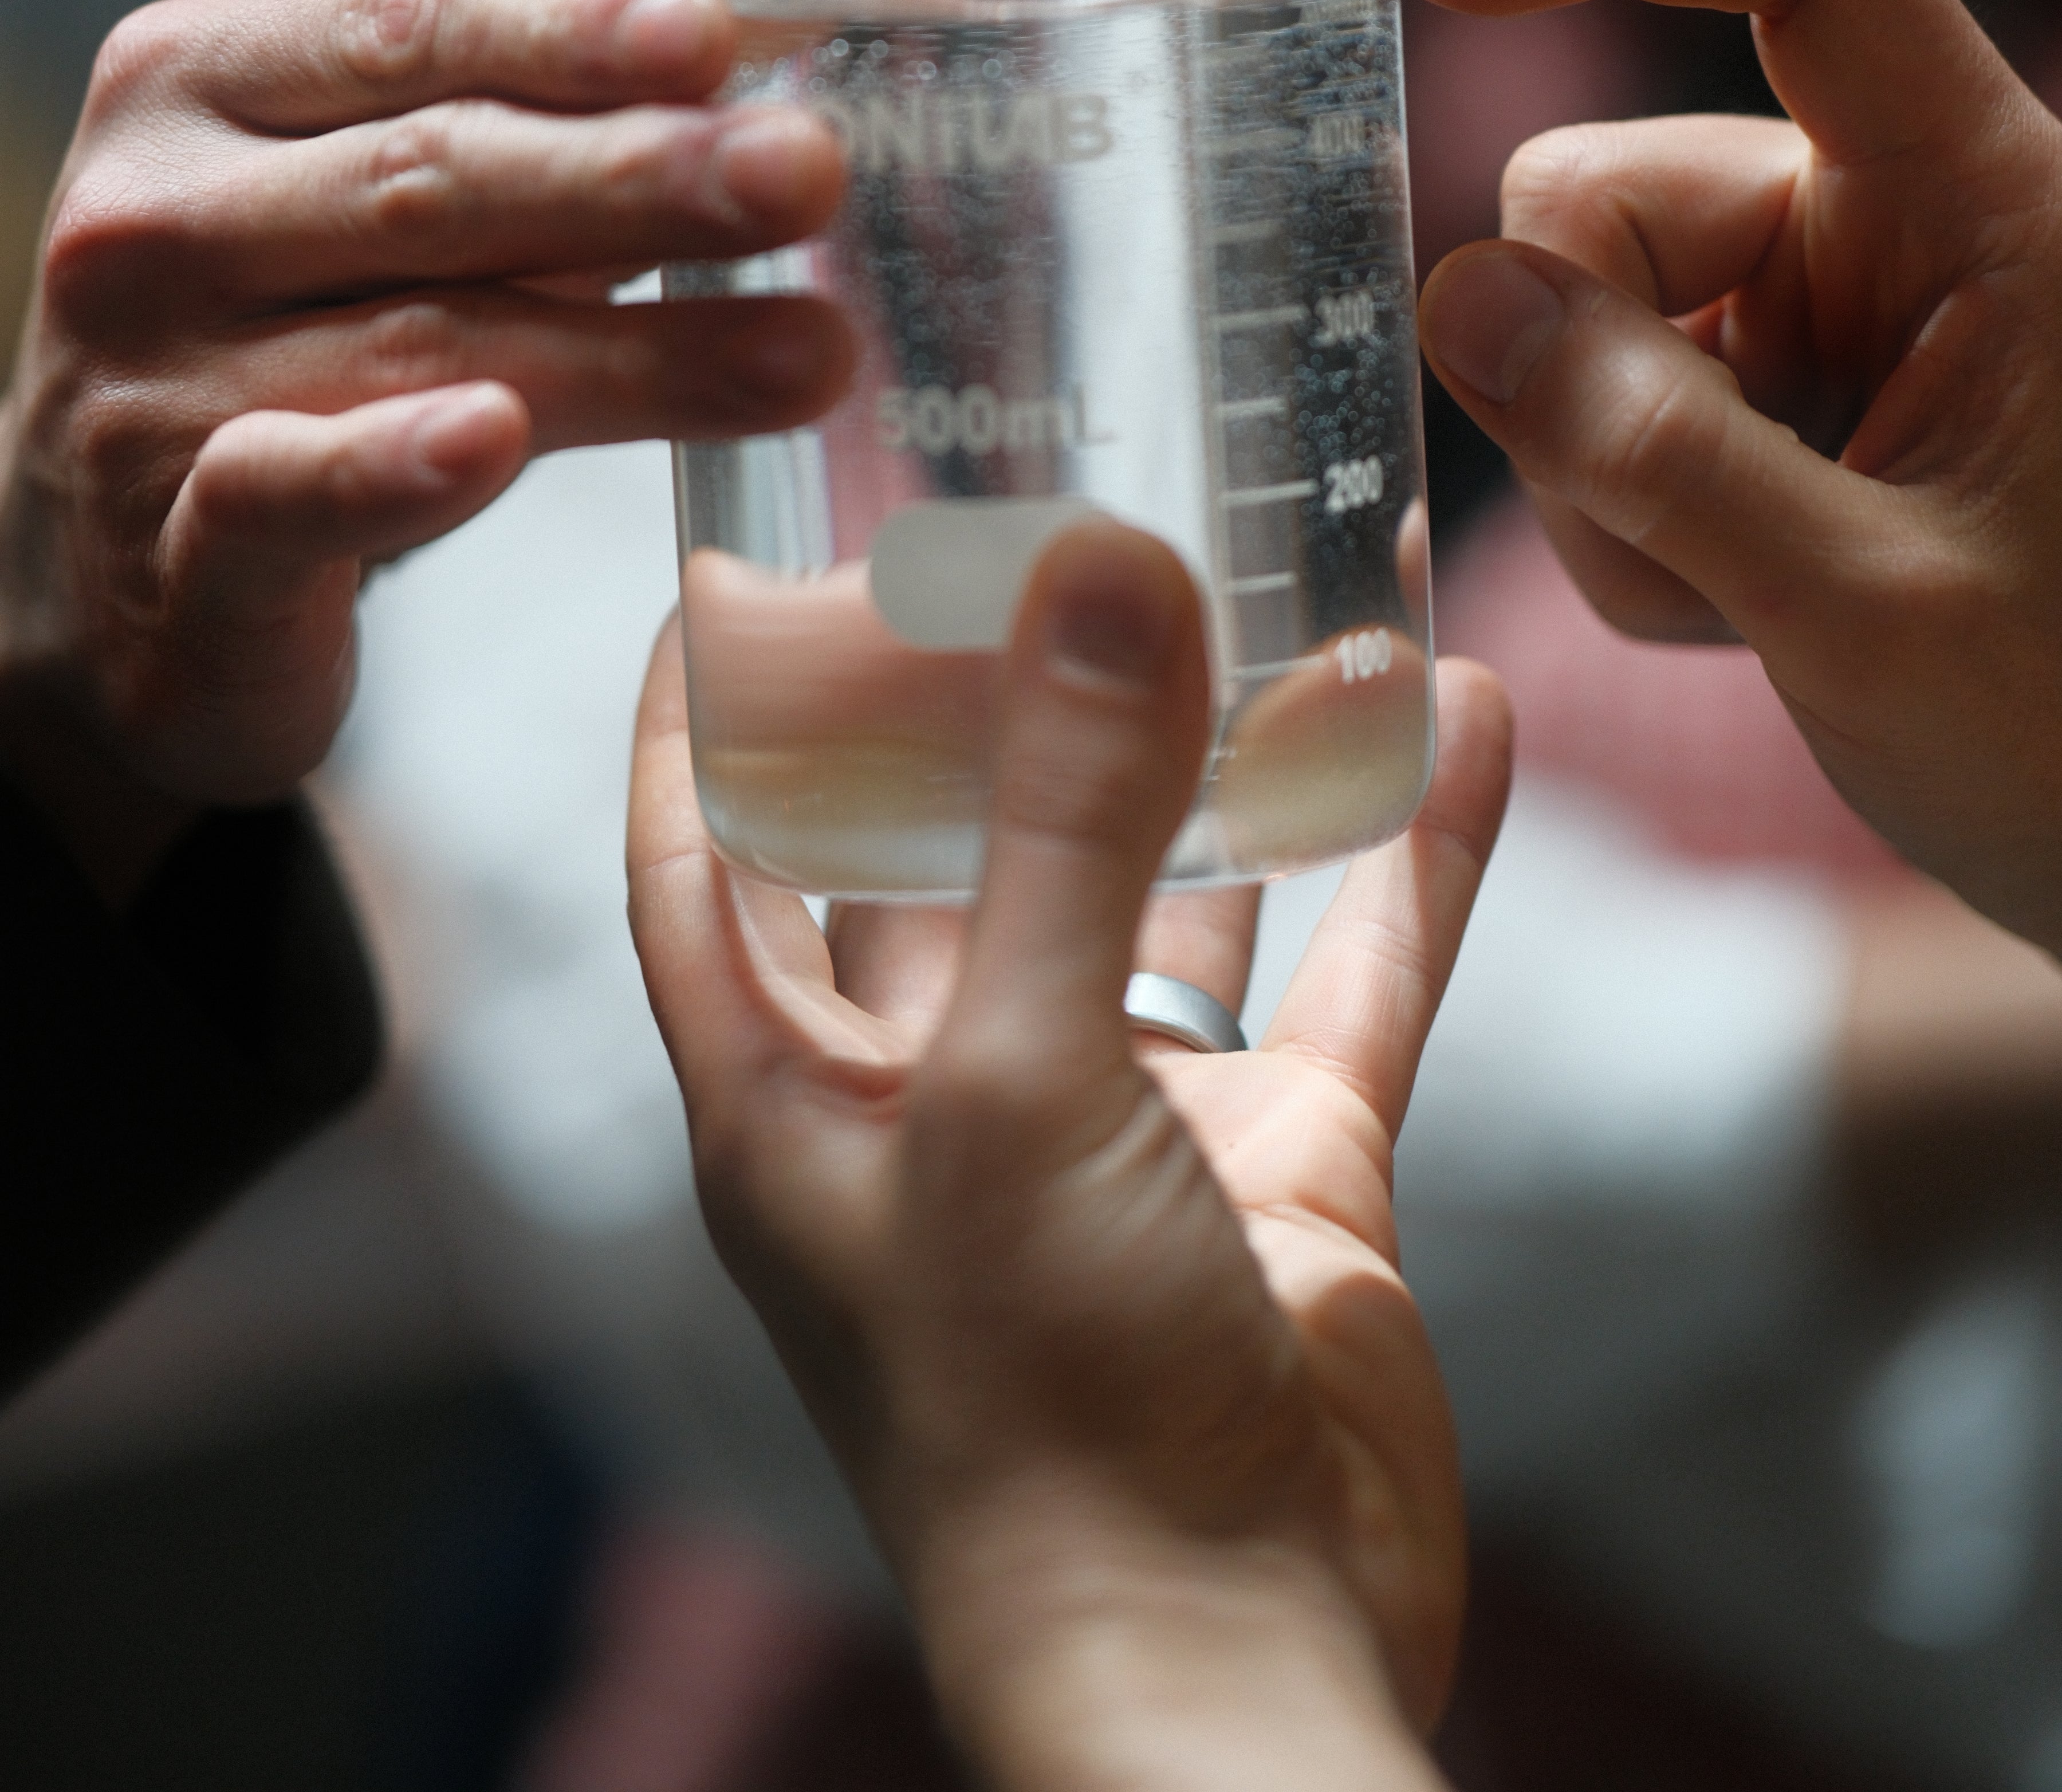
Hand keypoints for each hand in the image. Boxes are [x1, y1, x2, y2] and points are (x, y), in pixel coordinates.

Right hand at [0, 0, 846, 891]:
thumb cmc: (294, 336)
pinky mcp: (174, 554)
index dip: (575, 31)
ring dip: (630, 349)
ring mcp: (152, 386)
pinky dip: (392, 469)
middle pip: (432, 176)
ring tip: (803, 352)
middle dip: (638, 176)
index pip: (413, 25)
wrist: (112, 576)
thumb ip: (582, 102)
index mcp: (207, 79)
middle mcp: (162, 217)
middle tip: (805, 175)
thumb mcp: (406, 189)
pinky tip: (494, 442)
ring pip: (417, 344)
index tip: (720, 35)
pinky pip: (284, 495)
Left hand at [630, 523, 1509, 1789]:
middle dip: (986, 693)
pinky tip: (1460, 721)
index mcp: (797, 1091)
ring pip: (1164, 885)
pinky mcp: (1281, 1170)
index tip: (729, 561)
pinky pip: (1349, 972)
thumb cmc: (1036, 1410)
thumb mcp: (1010, 1082)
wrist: (1228, 1657)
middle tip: (1035, 510)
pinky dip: (1401, 852)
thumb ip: (1059, 824)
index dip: (700, 715)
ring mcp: (1126, 1126)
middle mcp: (947, 1091)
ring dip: (1215, 751)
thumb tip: (1091, 574)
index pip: (707, 858)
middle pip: (947, 842)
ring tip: (1262, 571)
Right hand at [1403, 0, 2061, 950]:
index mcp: (1992, 202)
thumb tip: (1465, 300)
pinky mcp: (1763, 381)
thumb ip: (1670, 462)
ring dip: (1600, 468)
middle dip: (1584, 366)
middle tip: (1688, 548)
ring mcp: (1819, 302)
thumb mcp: (1881, 618)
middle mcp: (1896, 216)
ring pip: (1572, 300)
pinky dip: (1616, 513)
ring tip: (1739, 596)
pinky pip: (1590, 392)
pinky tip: (1728, 602)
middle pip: (1611, 185)